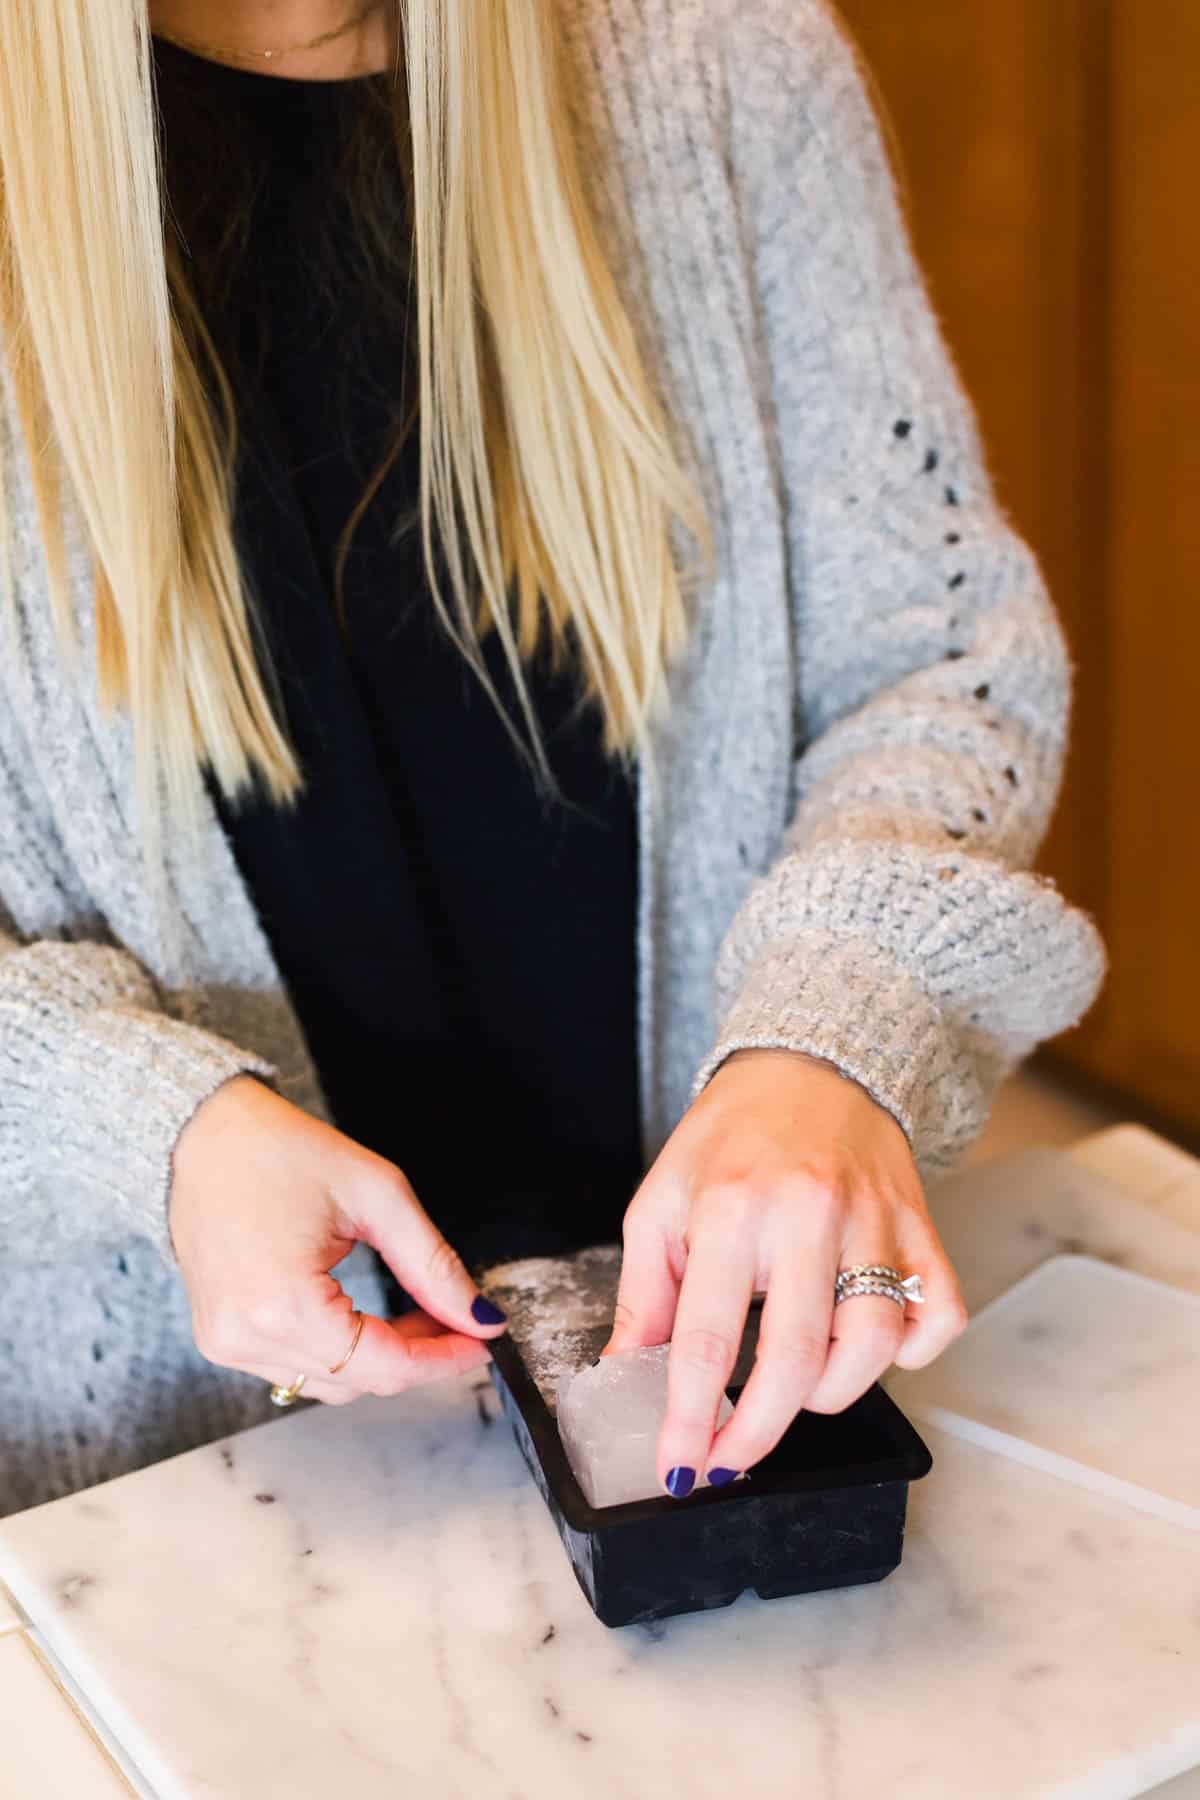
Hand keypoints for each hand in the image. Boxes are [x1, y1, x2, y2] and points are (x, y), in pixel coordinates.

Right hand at [169, 1075, 507, 1401]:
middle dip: (417, 1354)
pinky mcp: (219, 1338)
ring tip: (412, 1309)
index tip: (482, 1341)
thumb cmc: (282, 1151)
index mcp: (282, 1304)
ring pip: (329, 1383)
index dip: (443, 1360)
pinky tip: (362, 1312)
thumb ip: (432, 1265)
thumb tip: (481, 1318)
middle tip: (453, 1314)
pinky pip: (295, 1368)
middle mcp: (245, 1337)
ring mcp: (225, 1343)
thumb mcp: (377, 1195)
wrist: (202, 1134)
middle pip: (359, 1382)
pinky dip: (339, 1351)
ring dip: (379, 1357)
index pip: (383, 1366)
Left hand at [602, 1049, 966, 1492]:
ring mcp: (875, 1220)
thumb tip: (624, 1376)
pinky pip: (938, 1315)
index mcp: (730, 1207)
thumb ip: (645, 1294)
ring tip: (794, 1387)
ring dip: (832, 1394)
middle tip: (730, 1462)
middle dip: (758, 1432)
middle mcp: (807, 1213)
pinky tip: (867, 1347)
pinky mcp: (922, 1226)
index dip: (690, 1418)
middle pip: (797, 1359)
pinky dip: (911, 1352)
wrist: (811, 1067)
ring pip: (874, 1347)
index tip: (680, 1469)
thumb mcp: (662, 1202)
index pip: (708, 1338)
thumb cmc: (730, 1139)